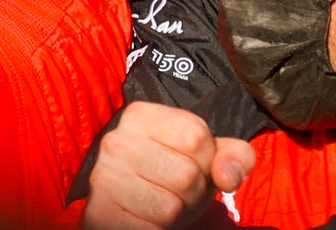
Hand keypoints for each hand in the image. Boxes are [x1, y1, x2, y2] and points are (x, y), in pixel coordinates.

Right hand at [80, 102, 254, 229]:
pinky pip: (153, 227)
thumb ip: (233, 154)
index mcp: (140, 116)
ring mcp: (105, 176)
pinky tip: (146, 217)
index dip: (206, 158)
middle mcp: (116, 140)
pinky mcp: (102, 211)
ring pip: (172, 205)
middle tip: (175, 190)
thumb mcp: (204, 158)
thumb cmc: (169, 177)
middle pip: (188, 174)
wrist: (128, 207)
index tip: (190, 163)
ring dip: (177, 214)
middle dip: (194, 192)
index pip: (196, 135)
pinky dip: (158, 229)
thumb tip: (228, 177)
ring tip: (161, 204)